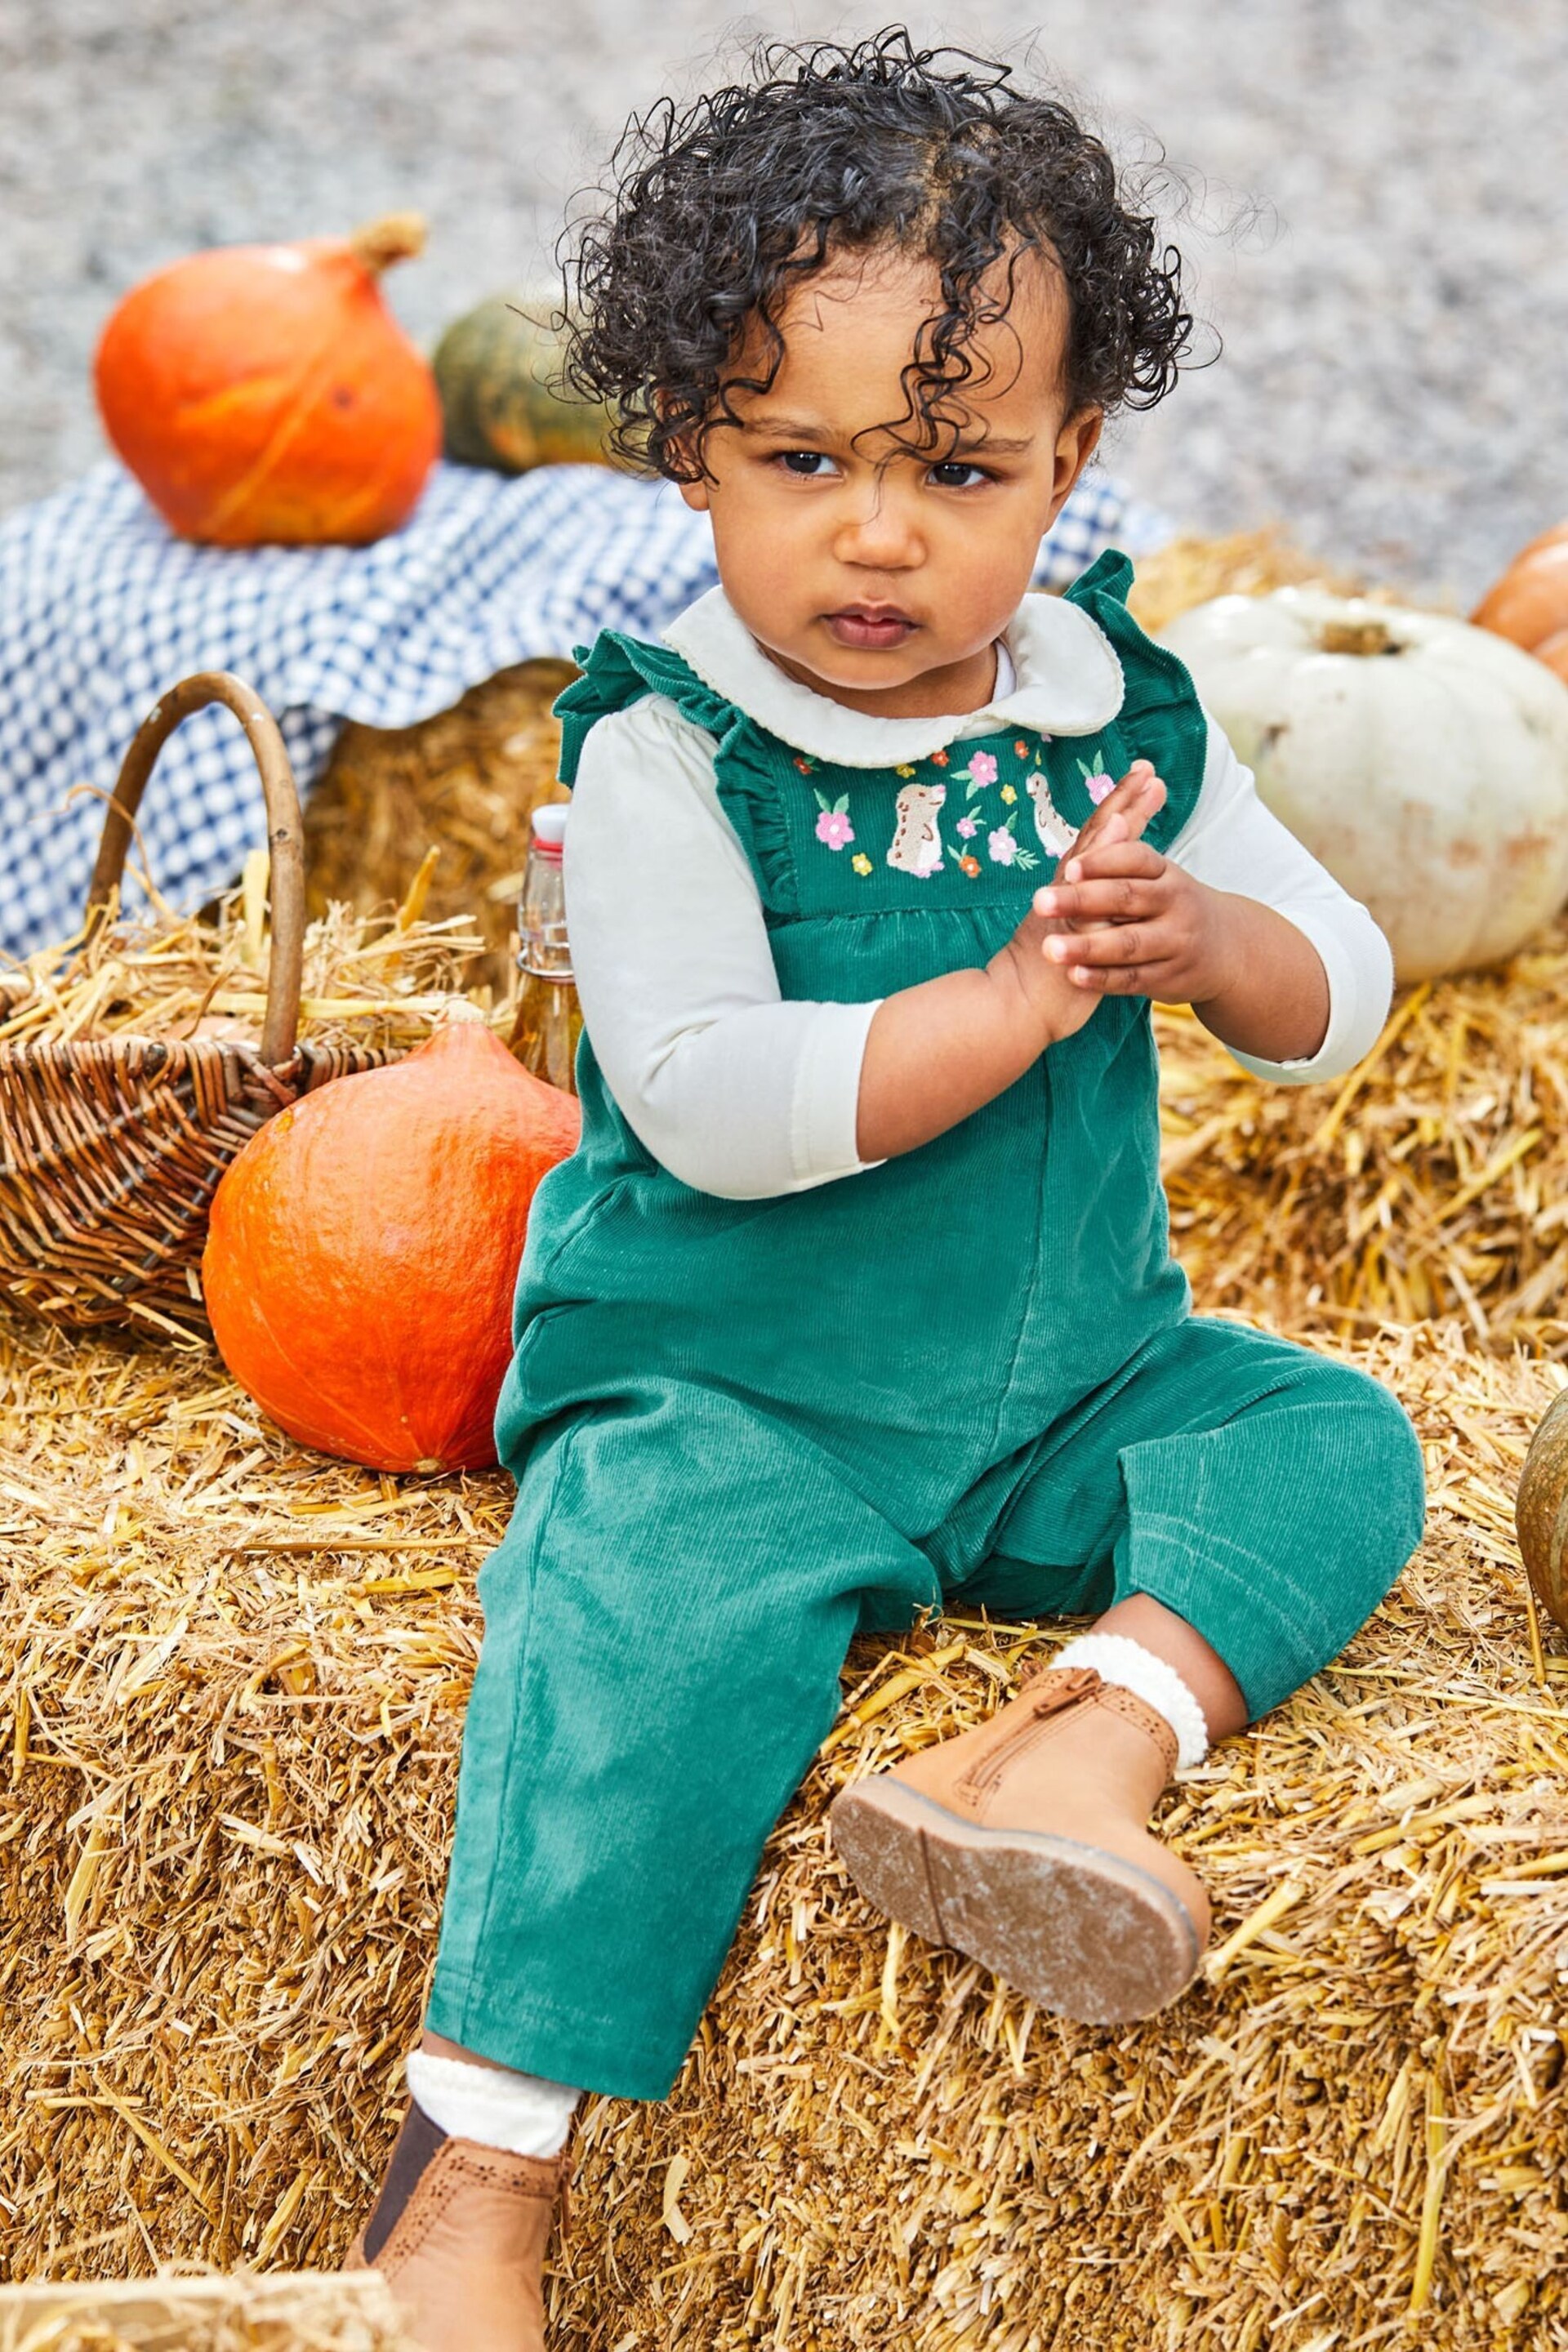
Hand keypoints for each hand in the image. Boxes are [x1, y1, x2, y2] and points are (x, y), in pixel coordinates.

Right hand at [986, 762, 1167, 1045]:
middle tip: (1148, 770)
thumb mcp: (1072, 936)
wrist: (1012, 1010)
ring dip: (1113, 826)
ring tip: (1136, 794)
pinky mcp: (1066, 934)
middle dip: (1123, 803)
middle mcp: (1065, 893)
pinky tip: (1117, 845)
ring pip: (1091, 862)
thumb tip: (1102, 891)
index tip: (1143, 777)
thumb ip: (1087, 909)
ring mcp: (1064, 911)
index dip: (1119, 808)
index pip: (1097, 841)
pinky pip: (1087, 897)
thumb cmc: (1044, 977)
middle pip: (1096, 839)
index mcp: (1069, 892)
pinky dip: (1101, 869)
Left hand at [1032, 797, 1239, 1006]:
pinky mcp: (1168, 977)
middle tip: (1042, 902)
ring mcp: (1174, 943)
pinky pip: (1132, 978)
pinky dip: (1102, 978)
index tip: (1070, 867)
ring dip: (1087, 946)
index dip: (1103, 861)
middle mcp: (1175, 904)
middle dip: (1082, 900)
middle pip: (1127, 898)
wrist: (1223, 949)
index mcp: (1166, 873)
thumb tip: (1112, 817)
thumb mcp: (1157, 875)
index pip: (1136, 858)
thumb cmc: (1171, 904)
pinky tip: (1074, 975)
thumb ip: (1125, 853)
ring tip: (1051, 948)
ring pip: (1129, 943)